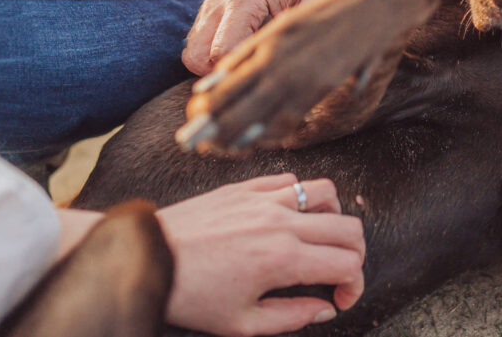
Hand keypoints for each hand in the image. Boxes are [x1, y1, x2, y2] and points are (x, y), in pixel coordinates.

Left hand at [157, 173, 365, 335]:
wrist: (146, 259)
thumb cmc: (191, 296)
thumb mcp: (242, 324)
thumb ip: (293, 316)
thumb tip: (325, 308)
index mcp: (284, 259)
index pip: (348, 264)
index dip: (354, 285)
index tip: (340, 298)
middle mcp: (281, 222)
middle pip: (348, 227)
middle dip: (354, 253)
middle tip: (339, 272)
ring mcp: (264, 199)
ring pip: (326, 192)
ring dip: (333, 217)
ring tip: (319, 238)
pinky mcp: (245, 186)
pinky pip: (290, 179)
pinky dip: (301, 196)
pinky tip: (288, 217)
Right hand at [182, 0, 344, 74]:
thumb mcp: (314, 0)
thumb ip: (294, 32)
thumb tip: (286, 66)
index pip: (221, 53)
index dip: (236, 74)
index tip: (257, 81)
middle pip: (195, 57)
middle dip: (217, 74)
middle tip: (250, 75)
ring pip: (192, 47)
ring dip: (212, 61)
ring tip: (248, 61)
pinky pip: (200, 33)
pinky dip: (212, 47)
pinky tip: (244, 45)